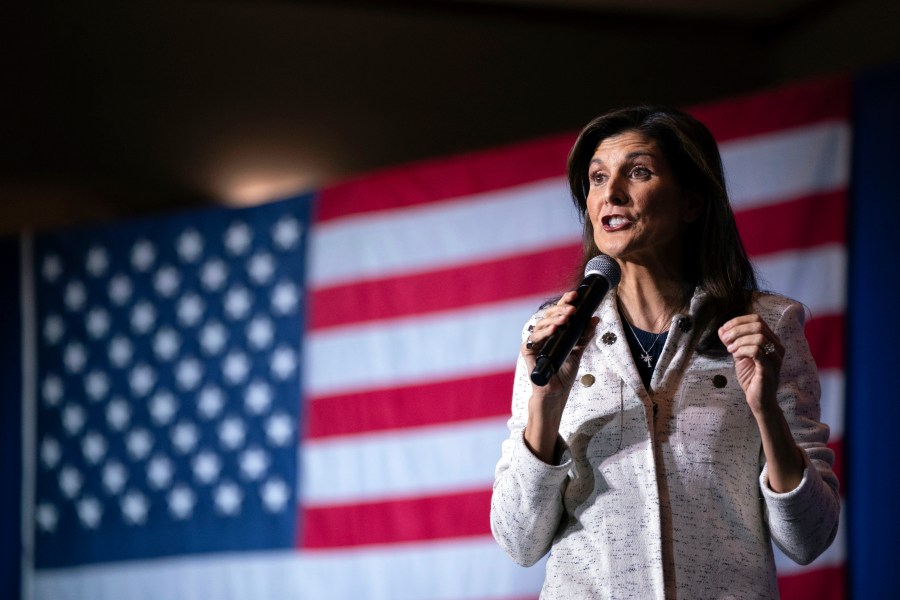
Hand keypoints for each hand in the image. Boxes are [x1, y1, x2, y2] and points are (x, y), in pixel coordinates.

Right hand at [522, 291, 598, 463]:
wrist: (556, 394)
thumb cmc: (563, 374)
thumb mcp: (578, 351)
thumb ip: (584, 335)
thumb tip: (594, 318)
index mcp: (553, 332)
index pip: (557, 313)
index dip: (564, 302)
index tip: (575, 294)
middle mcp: (542, 335)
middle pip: (548, 315)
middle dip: (560, 309)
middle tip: (573, 307)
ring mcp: (534, 343)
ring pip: (541, 324)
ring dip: (554, 319)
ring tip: (567, 317)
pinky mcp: (528, 353)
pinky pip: (534, 339)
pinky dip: (544, 333)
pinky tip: (555, 329)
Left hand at [718, 314, 783, 414]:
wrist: (758, 399)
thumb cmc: (751, 377)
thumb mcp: (740, 355)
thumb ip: (733, 341)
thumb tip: (722, 329)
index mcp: (771, 340)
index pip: (757, 319)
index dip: (738, 321)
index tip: (724, 329)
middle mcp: (777, 346)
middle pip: (758, 325)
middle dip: (737, 330)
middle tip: (725, 340)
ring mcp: (775, 357)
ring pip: (758, 337)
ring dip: (739, 341)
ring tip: (730, 350)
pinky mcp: (769, 368)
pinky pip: (756, 351)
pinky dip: (742, 350)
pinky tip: (736, 356)